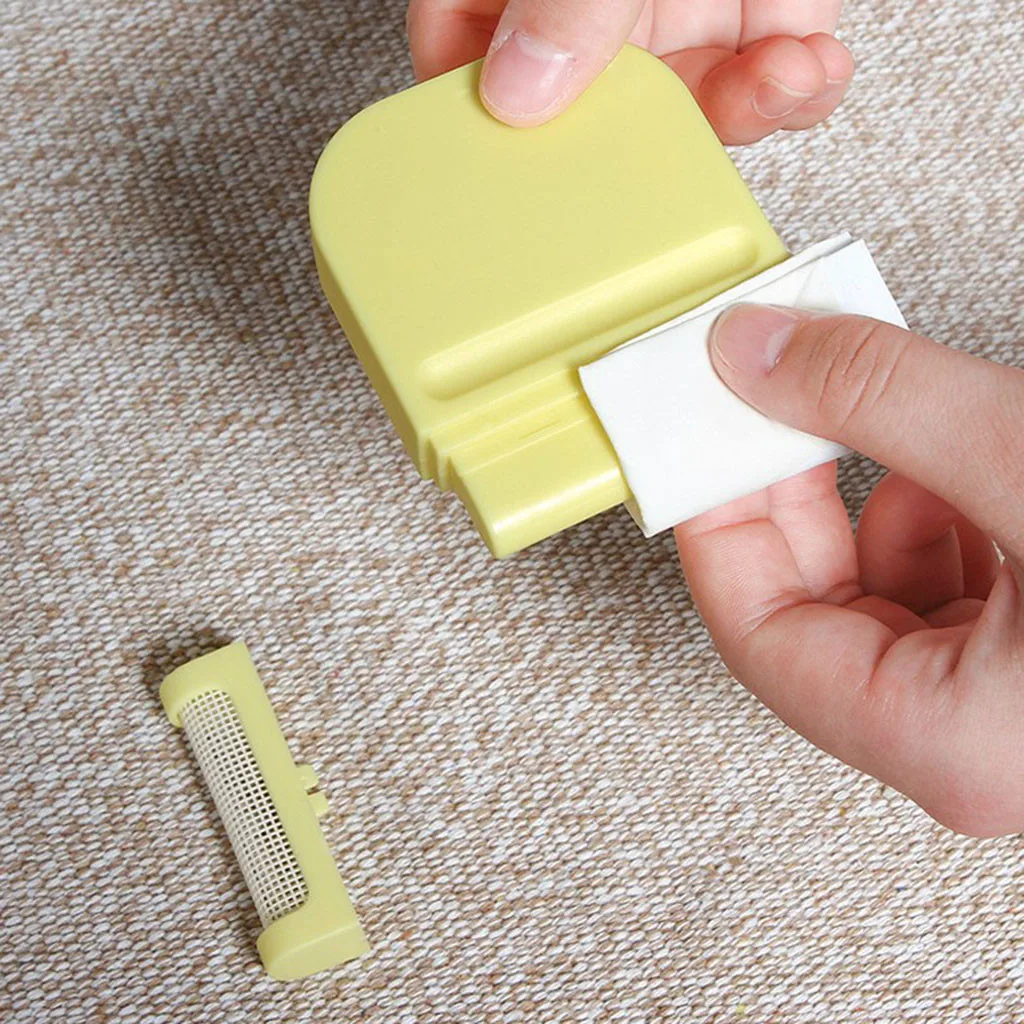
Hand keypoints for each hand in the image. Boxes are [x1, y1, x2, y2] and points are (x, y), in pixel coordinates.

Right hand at [407, 0, 853, 142]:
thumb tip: (520, 86)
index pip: (464, 65)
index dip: (487, 130)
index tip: (526, 176)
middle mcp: (578, 1)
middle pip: (585, 109)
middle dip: (644, 138)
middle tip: (672, 148)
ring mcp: (662, 8)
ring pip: (682, 105)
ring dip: (742, 108)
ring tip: (777, 75)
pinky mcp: (745, 10)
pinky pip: (761, 76)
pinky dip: (794, 85)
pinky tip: (808, 67)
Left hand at [675, 305, 1023, 836]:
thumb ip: (882, 400)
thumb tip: (757, 353)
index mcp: (944, 740)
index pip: (755, 633)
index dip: (715, 524)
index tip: (696, 443)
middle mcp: (971, 745)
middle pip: (812, 607)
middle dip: (787, 493)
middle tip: (768, 406)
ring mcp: (1006, 711)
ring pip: (881, 592)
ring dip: (869, 494)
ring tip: (871, 414)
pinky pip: (949, 590)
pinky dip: (939, 514)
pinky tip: (950, 460)